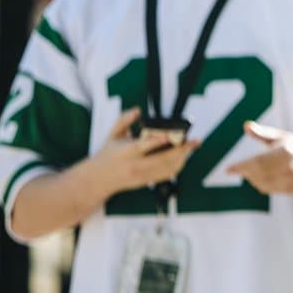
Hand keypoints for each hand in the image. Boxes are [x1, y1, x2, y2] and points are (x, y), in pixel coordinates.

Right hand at [85, 108, 199, 196]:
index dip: (156, 141)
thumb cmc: (107, 154)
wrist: (99, 179)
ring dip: (182, 158)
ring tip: (192, 147)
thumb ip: (124, 120)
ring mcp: (142, 176)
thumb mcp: (112, 134)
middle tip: (194, 141)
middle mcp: (135, 165)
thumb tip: (137, 110)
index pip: (142, 147)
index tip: (168, 135)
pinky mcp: (147, 182)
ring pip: (167, 168)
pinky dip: (178, 166)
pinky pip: (166, 175)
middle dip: (181, 150)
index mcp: (125, 153)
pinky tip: (184, 157)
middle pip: (161, 159)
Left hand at [228, 121, 292, 194]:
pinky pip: (267, 189)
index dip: (242, 167)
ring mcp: (290, 181)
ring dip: (252, 178)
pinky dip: (260, 184)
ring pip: (261, 183)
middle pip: (258, 174)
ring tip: (251, 170)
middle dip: (245, 172)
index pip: (259, 162)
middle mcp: (288, 168)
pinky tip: (261, 176)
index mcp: (286, 151)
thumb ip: (262, 133)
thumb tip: (246, 125)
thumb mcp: (282, 137)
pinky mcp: (289, 190)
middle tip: (237, 169)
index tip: (228, 169)